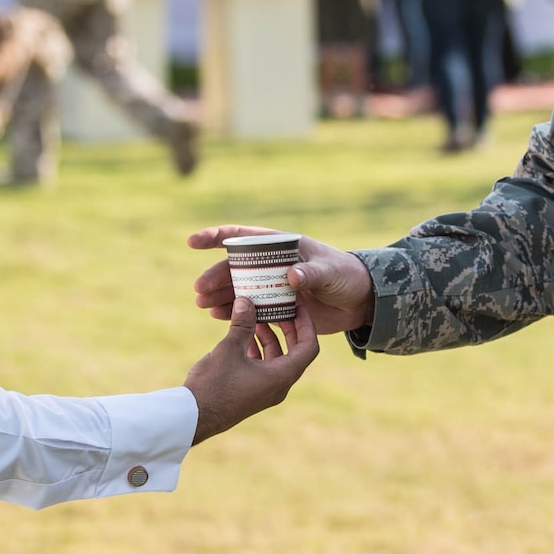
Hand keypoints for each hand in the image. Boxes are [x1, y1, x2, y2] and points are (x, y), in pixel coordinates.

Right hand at [183, 298, 318, 443]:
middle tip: (278, 308)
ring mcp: (266, 391)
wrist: (194, 416)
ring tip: (256, 317)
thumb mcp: (229, 348)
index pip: (308, 347)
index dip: (306, 325)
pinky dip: (258, 350)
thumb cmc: (213, 384)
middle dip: (287, 328)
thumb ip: (242, 323)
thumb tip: (246, 300)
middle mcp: (279, 386)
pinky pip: (263, 367)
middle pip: (294, 352)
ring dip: (269, 338)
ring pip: (277, 358)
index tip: (298, 307)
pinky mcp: (252, 393)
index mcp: (281, 376)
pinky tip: (243, 336)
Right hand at [188, 224, 373, 334]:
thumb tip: (291, 276)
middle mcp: (272, 265)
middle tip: (199, 289)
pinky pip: (250, 309)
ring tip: (203, 304)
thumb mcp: (330, 272)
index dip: (217, 237)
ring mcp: (272, 287)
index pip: (244, 238)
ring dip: (220, 295)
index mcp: (282, 247)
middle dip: (216, 276)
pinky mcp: (277, 308)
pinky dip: (234, 312)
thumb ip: (311, 273)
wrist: (360, 302)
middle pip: (236, 267)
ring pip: (239, 289)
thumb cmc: (347, 276)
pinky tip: (218, 316)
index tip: (193, 241)